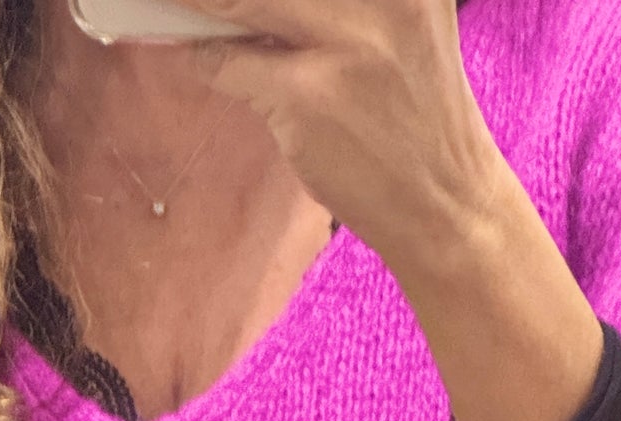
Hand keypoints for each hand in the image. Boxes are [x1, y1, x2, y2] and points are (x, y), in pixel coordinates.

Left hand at [186, 0, 507, 289]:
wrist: (447, 201)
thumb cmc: (414, 116)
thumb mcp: (399, 24)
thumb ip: (339, 1)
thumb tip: (243, 2)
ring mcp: (343, 42)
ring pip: (237, 1)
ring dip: (199, 4)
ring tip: (173, 6)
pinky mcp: (308, 96)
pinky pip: (227, 62)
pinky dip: (205, 60)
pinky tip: (205, 61)